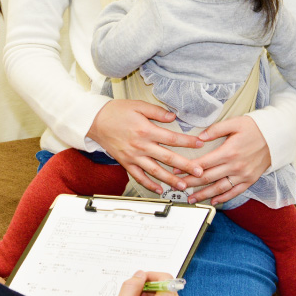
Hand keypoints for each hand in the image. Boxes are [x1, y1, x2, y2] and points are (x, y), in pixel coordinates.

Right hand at [89, 100, 204, 194]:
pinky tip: (159, 189)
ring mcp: (133, 156)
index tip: (200, 144)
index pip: (172, 138)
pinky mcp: (125, 162)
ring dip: (170, 179)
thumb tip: (173, 117)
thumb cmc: (115, 111)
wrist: (94, 120)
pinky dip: (149, 184)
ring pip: (155, 170)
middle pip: (168, 157)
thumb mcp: (137, 105)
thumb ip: (157, 112)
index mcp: (146, 130)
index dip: (188, 141)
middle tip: (200, 172)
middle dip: (186, 166)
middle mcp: (141, 146)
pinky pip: (138, 176)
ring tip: (183, 185)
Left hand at [179, 115, 270, 205]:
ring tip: (191, 199)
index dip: (187, 169)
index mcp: (228, 152)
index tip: (176, 171)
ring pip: (219, 188)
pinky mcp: (250, 180)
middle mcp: (235, 166)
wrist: (277, 136)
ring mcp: (243, 175)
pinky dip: (223, 198)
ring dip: (204, 195)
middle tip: (177, 187)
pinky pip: (234, 192)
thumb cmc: (255, 127)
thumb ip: (215, 130)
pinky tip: (213, 201)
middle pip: (208, 178)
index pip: (203, 163)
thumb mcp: (234, 123)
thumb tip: (199, 138)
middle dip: (190, 183)